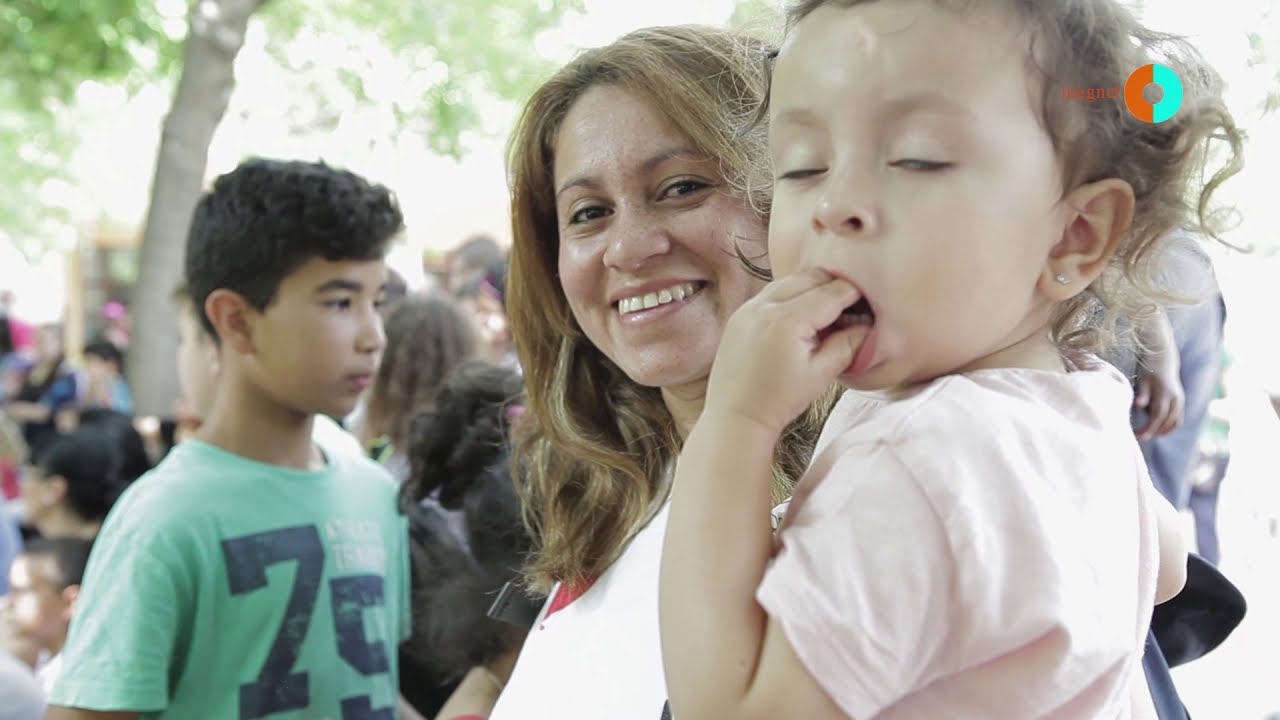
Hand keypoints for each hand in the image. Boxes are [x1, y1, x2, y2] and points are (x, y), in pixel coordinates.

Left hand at [703, 268, 868, 436]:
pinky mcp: (739, 314)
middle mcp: (765, 306)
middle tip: (850, 305)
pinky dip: (790, 296)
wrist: (736, 416)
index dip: (854, 294)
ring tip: (825, 312)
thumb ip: (848, 344)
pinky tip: (800, 317)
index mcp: (788, 320)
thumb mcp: (821, 374)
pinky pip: (771, 293)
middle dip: (833, 286)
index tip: (867, 303)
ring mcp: (748, 308)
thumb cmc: (779, 400)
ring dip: (811, 288)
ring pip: (789, 281)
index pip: (832, 292)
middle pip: (810, 278)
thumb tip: (868, 325)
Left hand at [1134, 357, 1182, 438]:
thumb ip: (1143, 393)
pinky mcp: (1181, 401)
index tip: (1139, 435)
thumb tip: (1139, 405)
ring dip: (1164, 430)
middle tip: (1141, 437)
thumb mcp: (1143, 380)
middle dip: (1155, 431)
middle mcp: (1175, 398)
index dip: (1149, 427)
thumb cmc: (1148, 371)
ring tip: (1150, 436)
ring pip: (1175, 421)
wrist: (1163, 361)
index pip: (1158, 415)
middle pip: (1166, 420)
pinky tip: (1160, 431)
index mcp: (1165, 393)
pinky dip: (1170, 426)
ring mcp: (1180, 400)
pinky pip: (1178, 418)